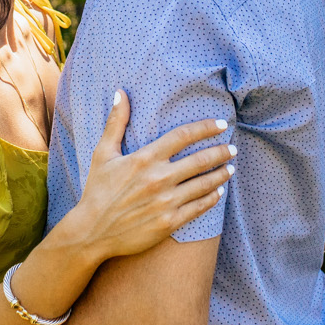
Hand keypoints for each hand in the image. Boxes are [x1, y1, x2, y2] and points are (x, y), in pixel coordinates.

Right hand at [62, 91, 232, 262]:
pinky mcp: (169, 222)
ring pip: (204, 184)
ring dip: (221, 174)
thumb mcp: (102, 154)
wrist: (92, 232)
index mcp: (145, 158)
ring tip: (231, 168)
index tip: (221, 124)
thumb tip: (120, 93)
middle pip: (200, 160)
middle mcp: (158, 179)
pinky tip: (218, 192)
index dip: (205, 128)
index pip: (183, 136)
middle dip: (221, 152)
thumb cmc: (97, 190)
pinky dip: (212, 198)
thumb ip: (116, 122)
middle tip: (232, 147)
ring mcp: (166, 202)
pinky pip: (198, 208)